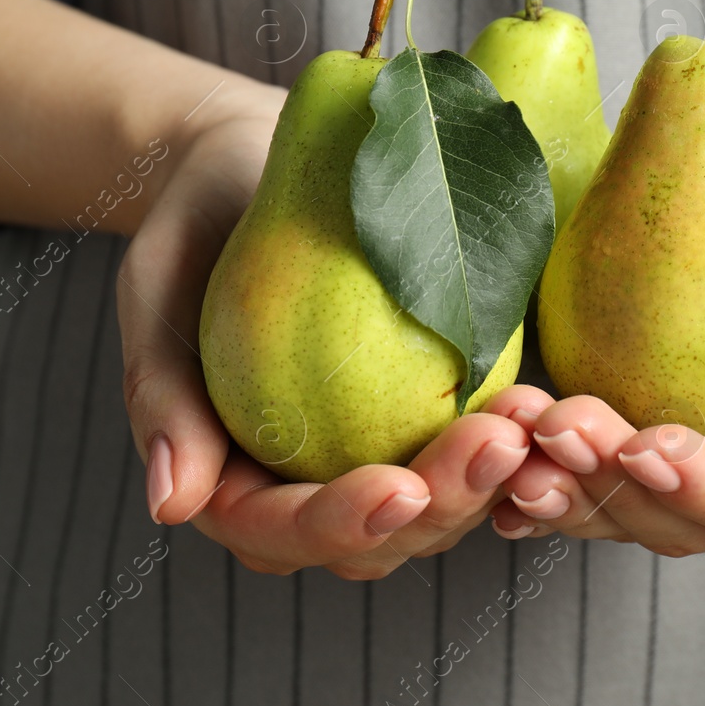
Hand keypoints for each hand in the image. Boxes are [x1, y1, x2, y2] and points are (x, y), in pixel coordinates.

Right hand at [115, 105, 531, 578]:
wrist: (248, 167)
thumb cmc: (192, 231)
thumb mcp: (153, 296)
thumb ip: (159, 398)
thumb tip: (171, 505)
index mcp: (237, 489)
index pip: (290, 532)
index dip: (348, 523)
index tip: (404, 486)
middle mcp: (312, 490)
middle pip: (386, 537)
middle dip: (449, 504)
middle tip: (503, 443)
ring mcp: (378, 457)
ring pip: (447, 508)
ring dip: (496, 479)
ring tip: (540, 422)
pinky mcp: (432, 417)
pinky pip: (480, 449)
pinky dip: (517, 438)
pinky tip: (551, 403)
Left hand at [486, 125, 704, 554]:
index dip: (698, 488)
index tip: (650, 446)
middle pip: (662, 519)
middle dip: (607, 485)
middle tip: (561, 428)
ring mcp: (651, 457)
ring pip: (600, 504)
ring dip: (554, 482)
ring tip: (515, 434)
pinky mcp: (601, 412)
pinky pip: (557, 461)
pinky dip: (519, 466)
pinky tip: (485, 449)